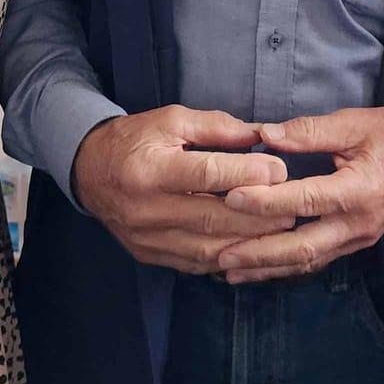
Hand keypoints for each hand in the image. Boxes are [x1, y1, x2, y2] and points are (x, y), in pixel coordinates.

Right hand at [71, 106, 295, 275]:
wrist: (89, 172)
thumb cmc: (135, 140)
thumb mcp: (171, 120)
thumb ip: (216, 127)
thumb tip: (260, 136)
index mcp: (150, 170)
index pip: (206, 174)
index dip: (247, 173)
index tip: (280, 169)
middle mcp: (147, 209)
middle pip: (213, 218)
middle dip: (259, 214)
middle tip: (294, 207)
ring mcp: (147, 238)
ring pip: (209, 248)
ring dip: (250, 242)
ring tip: (282, 230)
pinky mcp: (151, 255)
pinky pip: (197, 263)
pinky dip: (228, 257)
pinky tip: (252, 248)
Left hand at [216, 107, 383, 283]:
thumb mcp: (353, 123)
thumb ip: (308, 131)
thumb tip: (264, 135)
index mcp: (360, 190)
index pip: (305, 200)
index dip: (266, 201)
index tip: (231, 197)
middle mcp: (359, 223)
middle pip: (303, 246)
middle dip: (259, 252)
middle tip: (221, 254)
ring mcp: (359, 238)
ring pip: (308, 260)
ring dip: (267, 267)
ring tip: (228, 269)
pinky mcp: (354, 243)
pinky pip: (316, 259)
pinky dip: (285, 265)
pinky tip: (257, 267)